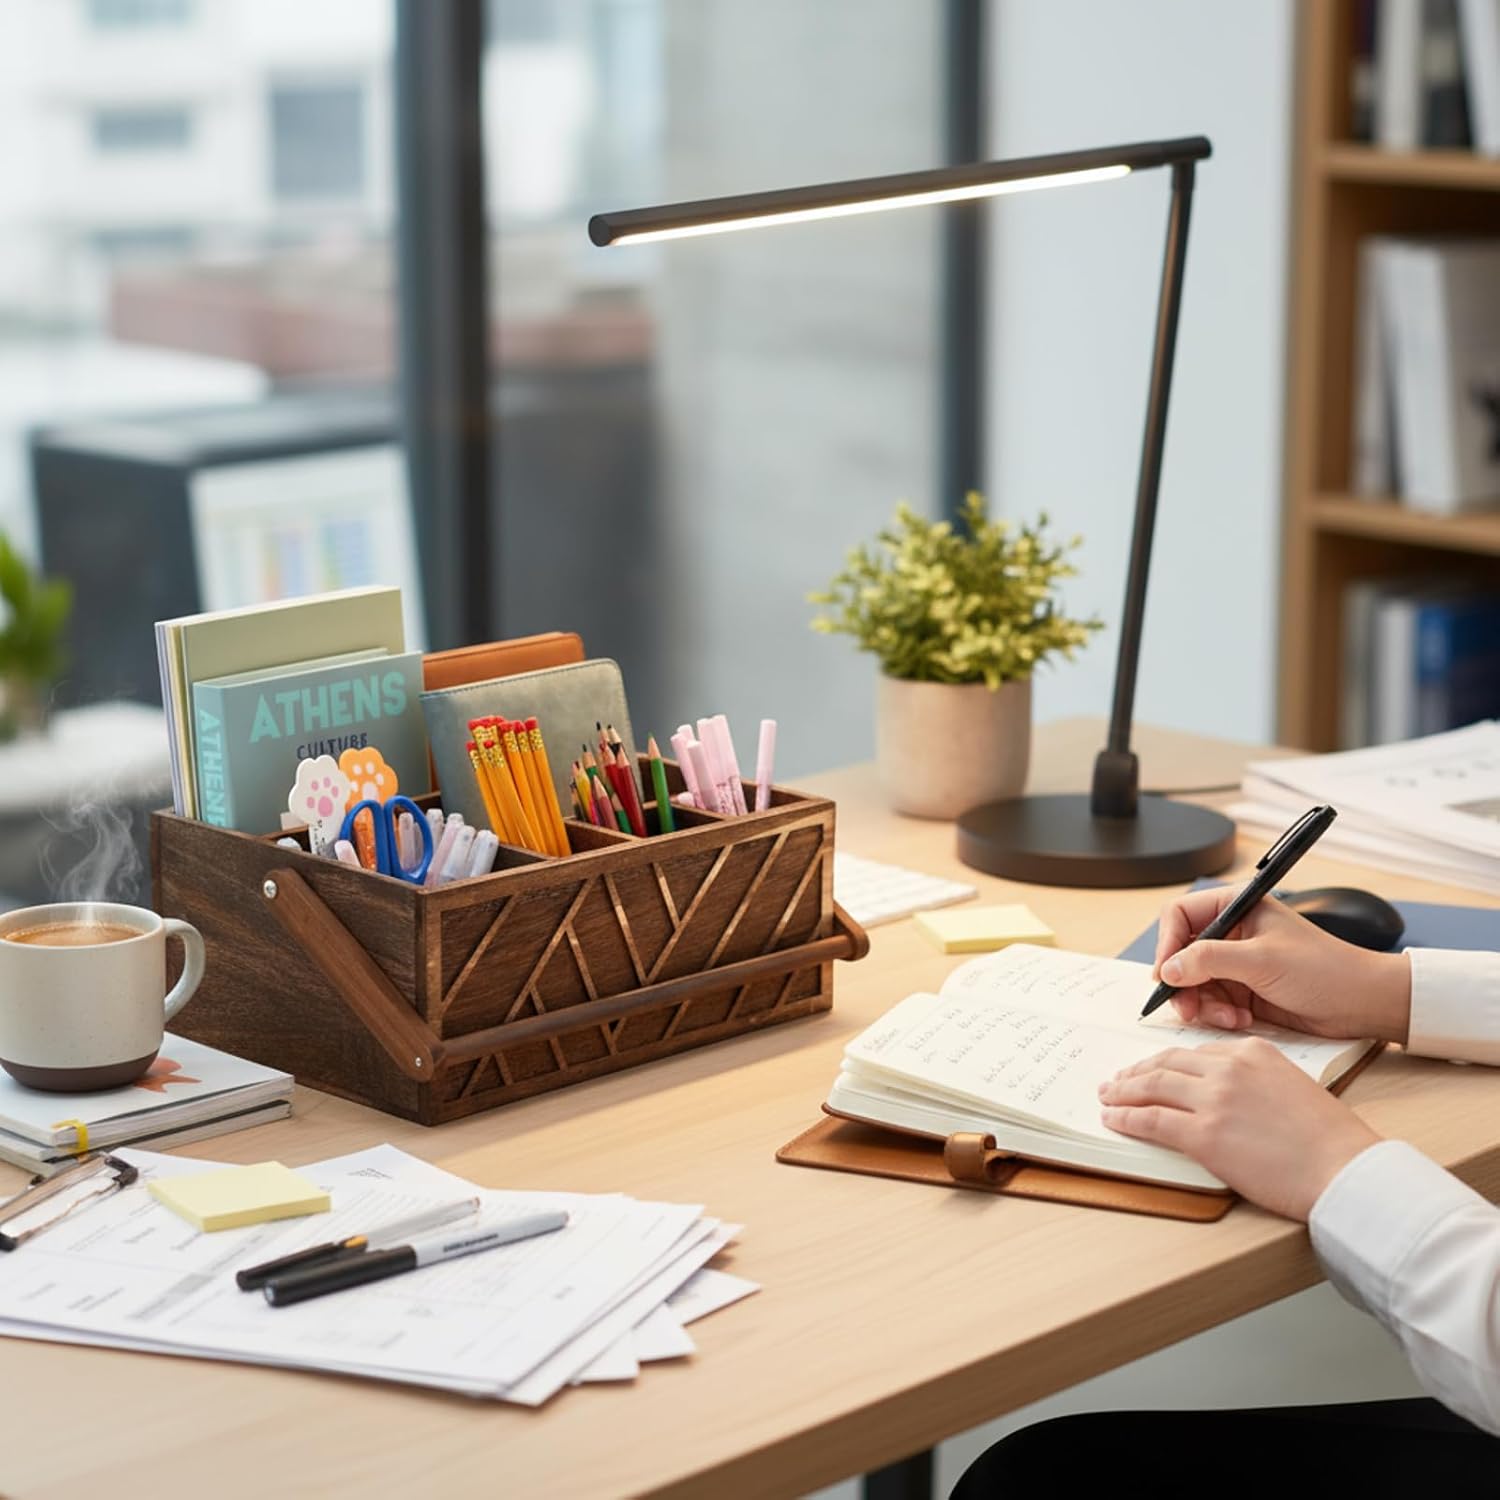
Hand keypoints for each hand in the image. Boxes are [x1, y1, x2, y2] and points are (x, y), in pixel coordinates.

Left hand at [1099, 1040, 1379, 1219]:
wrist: (1346, 1170)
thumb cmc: (1330, 1140)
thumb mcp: (1292, 1086)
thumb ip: (1255, 1081)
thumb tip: (1224, 1095)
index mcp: (1252, 1051)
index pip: (1195, 1053)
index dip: (1167, 1062)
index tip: (1152, 1069)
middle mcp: (1228, 1068)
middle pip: (1167, 1064)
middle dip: (1137, 1072)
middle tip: (1118, 1080)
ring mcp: (1214, 1100)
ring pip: (1152, 1087)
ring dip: (1123, 1091)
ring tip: (1108, 1096)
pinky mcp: (1204, 1135)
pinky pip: (1151, 1120)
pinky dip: (1126, 1118)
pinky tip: (1114, 1119)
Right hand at [1153, 886, 1410, 1042]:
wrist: (1362, 1004)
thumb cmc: (1324, 969)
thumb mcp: (1262, 960)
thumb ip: (1209, 960)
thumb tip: (1169, 969)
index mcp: (1236, 907)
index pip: (1180, 916)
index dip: (1167, 944)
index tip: (1166, 974)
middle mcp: (1231, 932)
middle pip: (1181, 954)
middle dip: (1183, 983)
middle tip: (1187, 1008)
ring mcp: (1235, 963)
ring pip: (1192, 983)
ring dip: (1202, 1004)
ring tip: (1226, 1017)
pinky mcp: (1242, 991)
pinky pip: (1210, 1002)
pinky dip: (1218, 1014)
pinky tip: (1240, 1020)